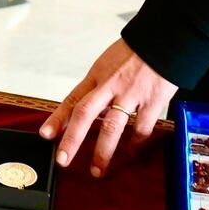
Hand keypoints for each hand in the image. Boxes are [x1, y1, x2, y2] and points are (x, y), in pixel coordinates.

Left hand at [39, 38, 177, 177]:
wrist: (163, 39)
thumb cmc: (134, 53)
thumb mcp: (108, 64)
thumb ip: (98, 86)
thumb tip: (85, 109)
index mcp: (97, 76)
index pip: (72, 98)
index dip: (57, 118)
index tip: (46, 135)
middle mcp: (110, 85)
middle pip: (86, 113)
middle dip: (72, 139)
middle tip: (63, 159)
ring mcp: (131, 94)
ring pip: (112, 126)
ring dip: (103, 151)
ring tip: (98, 170)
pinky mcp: (152, 101)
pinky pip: (141, 128)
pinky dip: (135, 143)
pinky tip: (131, 152)